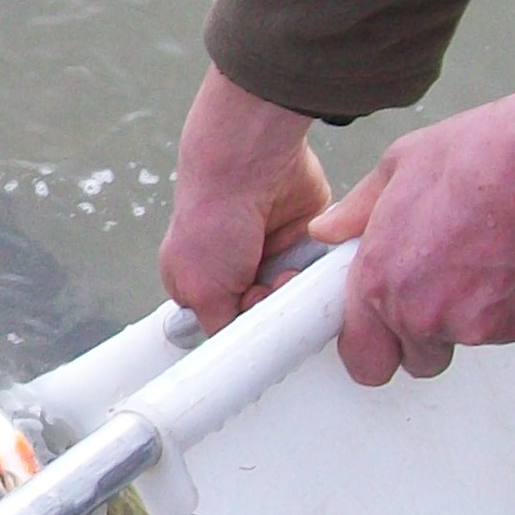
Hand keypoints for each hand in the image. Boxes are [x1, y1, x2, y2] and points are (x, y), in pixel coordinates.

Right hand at [159, 67, 333, 323]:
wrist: (250, 166)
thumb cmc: (211, 220)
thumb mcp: (201, 294)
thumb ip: (219, 327)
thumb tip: (235, 349)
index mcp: (198, 280)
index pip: (224, 324)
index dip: (239, 329)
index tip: (246, 329)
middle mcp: (233, 268)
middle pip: (262, 312)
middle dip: (268, 309)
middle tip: (262, 291)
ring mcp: (268, 253)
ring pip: (291, 296)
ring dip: (292, 292)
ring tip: (285, 275)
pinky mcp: (301, 239)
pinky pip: (317, 272)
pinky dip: (315, 273)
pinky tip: (305, 265)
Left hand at [306, 70, 514, 382]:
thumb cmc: (481, 156)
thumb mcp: (399, 168)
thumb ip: (357, 211)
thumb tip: (329, 229)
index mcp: (379, 279)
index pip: (361, 356)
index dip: (371, 345)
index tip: (378, 333)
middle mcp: (420, 312)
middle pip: (414, 361)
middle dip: (421, 337)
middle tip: (438, 286)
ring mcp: (472, 326)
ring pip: (460, 343)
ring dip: (465, 317)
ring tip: (479, 257)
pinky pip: (502, 330)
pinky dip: (504, 307)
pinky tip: (508, 260)